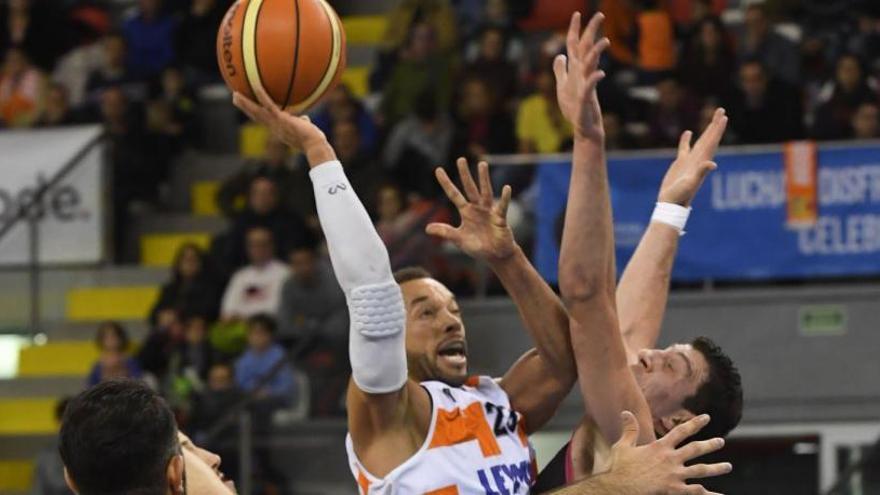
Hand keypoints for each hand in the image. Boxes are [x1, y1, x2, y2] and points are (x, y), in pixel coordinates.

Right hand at [232, 84, 334, 166]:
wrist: (314, 145)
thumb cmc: (313, 140)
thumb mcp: (305, 130)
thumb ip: (302, 123)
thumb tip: (304, 118)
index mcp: (278, 130)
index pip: (263, 121)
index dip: (254, 114)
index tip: (247, 108)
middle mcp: (274, 128)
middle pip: (256, 116)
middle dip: (245, 107)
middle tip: (235, 98)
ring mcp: (276, 124)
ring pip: (257, 112)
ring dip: (245, 104)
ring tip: (235, 95)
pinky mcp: (281, 119)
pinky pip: (270, 106)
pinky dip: (262, 96)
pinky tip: (256, 86)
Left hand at [427, 158, 515, 263]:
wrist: (496, 255)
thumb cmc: (478, 246)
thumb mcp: (459, 239)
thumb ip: (445, 232)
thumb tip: (427, 228)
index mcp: (466, 212)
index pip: (454, 194)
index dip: (446, 183)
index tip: (438, 170)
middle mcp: (477, 208)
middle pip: (469, 188)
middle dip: (465, 174)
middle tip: (460, 159)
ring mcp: (489, 211)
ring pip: (486, 192)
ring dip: (484, 179)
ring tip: (482, 164)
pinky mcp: (500, 218)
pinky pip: (502, 207)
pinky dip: (505, 198)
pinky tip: (506, 188)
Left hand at [553, 12, 609, 140]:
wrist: (583, 128)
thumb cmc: (575, 108)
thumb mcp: (562, 86)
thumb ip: (561, 70)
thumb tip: (559, 55)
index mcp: (576, 70)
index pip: (574, 45)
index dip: (574, 30)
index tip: (577, 13)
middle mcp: (582, 74)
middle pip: (586, 49)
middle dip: (591, 32)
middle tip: (600, 14)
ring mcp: (586, 85)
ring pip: (591, 66)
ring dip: (597, 54)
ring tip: (605, 41)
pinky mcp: (586, 100)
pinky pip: (591, 88)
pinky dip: (594, 80)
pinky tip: (600, 74)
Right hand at [607, 411, 731, 494]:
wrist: (618, 486)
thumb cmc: (619, 467)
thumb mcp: (623, 446)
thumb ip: (629, 429)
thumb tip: (626, 412)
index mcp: (660, 447)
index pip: (681, 431)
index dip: (695, 424)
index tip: (707, 418)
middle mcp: (670, 459)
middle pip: (695, 449)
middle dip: (710, 445)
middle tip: (721, 442)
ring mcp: (674, 475)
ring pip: (701, 470)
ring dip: (716, 468)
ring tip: (728, 466)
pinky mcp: (673, 489)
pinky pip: (695, 492)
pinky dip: (707, 493)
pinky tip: (719, 494)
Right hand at [658, 109, 727, 205]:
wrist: (671, 203)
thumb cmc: (681, 195)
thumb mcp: (691, 183)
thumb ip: (701, 172)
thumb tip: (712, 164)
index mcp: (702, 161)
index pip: (712, 141)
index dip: (717, 129)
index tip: (723, 117)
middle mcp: (699, 159)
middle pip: (709, 138)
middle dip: (715, 124)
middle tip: (721, 110)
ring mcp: (690, 161)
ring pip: (701, 141)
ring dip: (706, 130)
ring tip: (712, 118)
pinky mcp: (680, 163)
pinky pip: (685, 148)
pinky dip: (686, 140)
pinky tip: (688, 132)